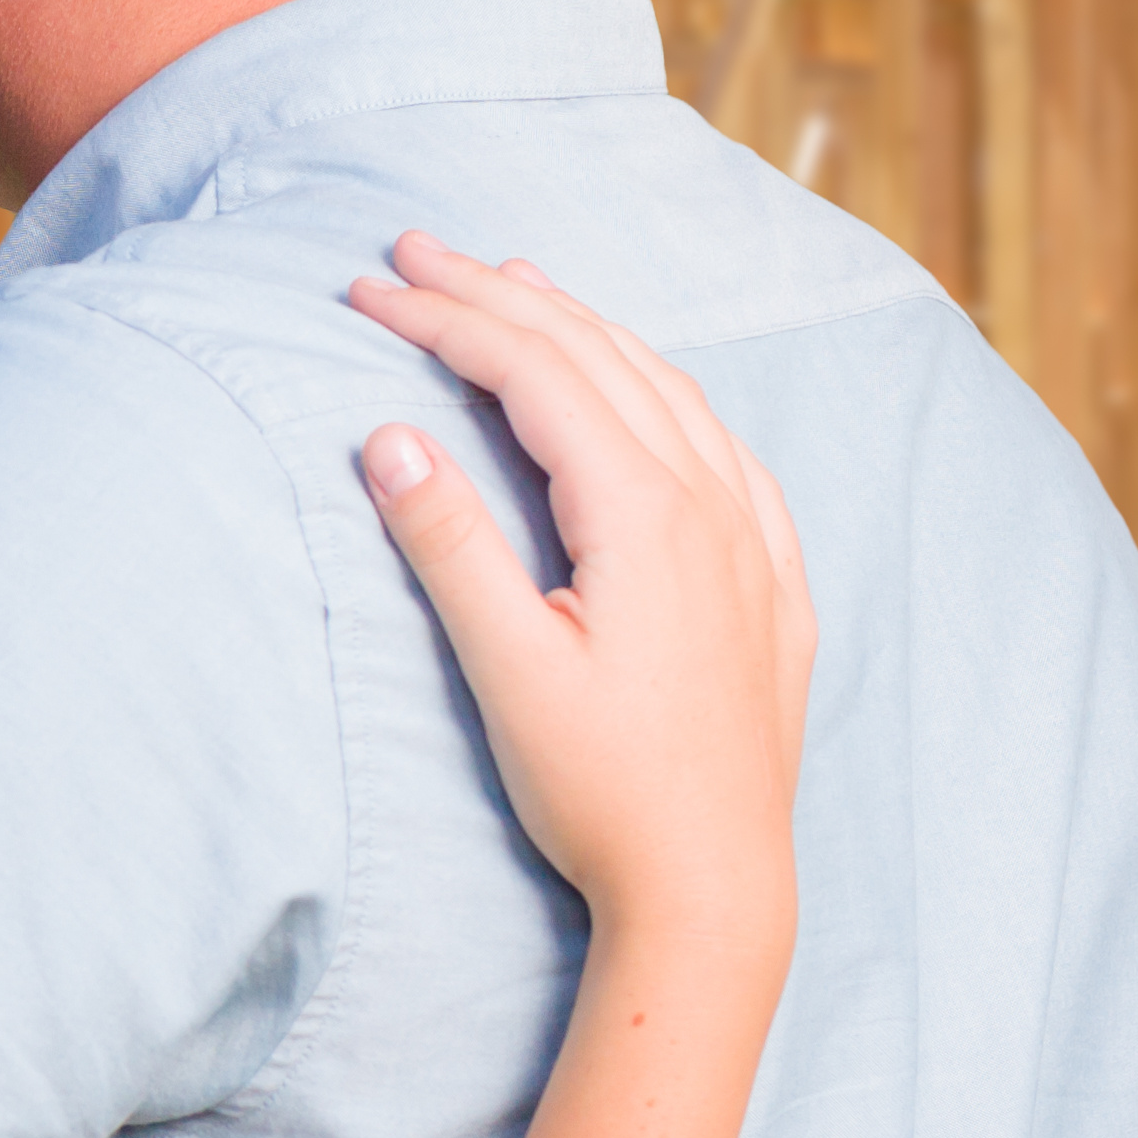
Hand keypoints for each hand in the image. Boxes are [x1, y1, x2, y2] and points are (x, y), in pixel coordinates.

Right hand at [345, 235, 813, 930]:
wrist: (715, 886)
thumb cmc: (603, 790)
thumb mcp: (507, 670)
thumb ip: (450, 546)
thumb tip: (388, 437)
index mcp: (646, 516)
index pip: (534, 375)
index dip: (445, 321)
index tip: (366, 290)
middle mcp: (713, 508)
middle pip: (600, 360)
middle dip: (501, 295)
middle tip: (414, 251)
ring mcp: (753, 542)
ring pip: (668, 390)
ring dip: (583, 328)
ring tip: (516, 283)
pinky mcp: (771, 583)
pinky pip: (723, 446)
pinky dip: (662, 388)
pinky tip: (645, 389)